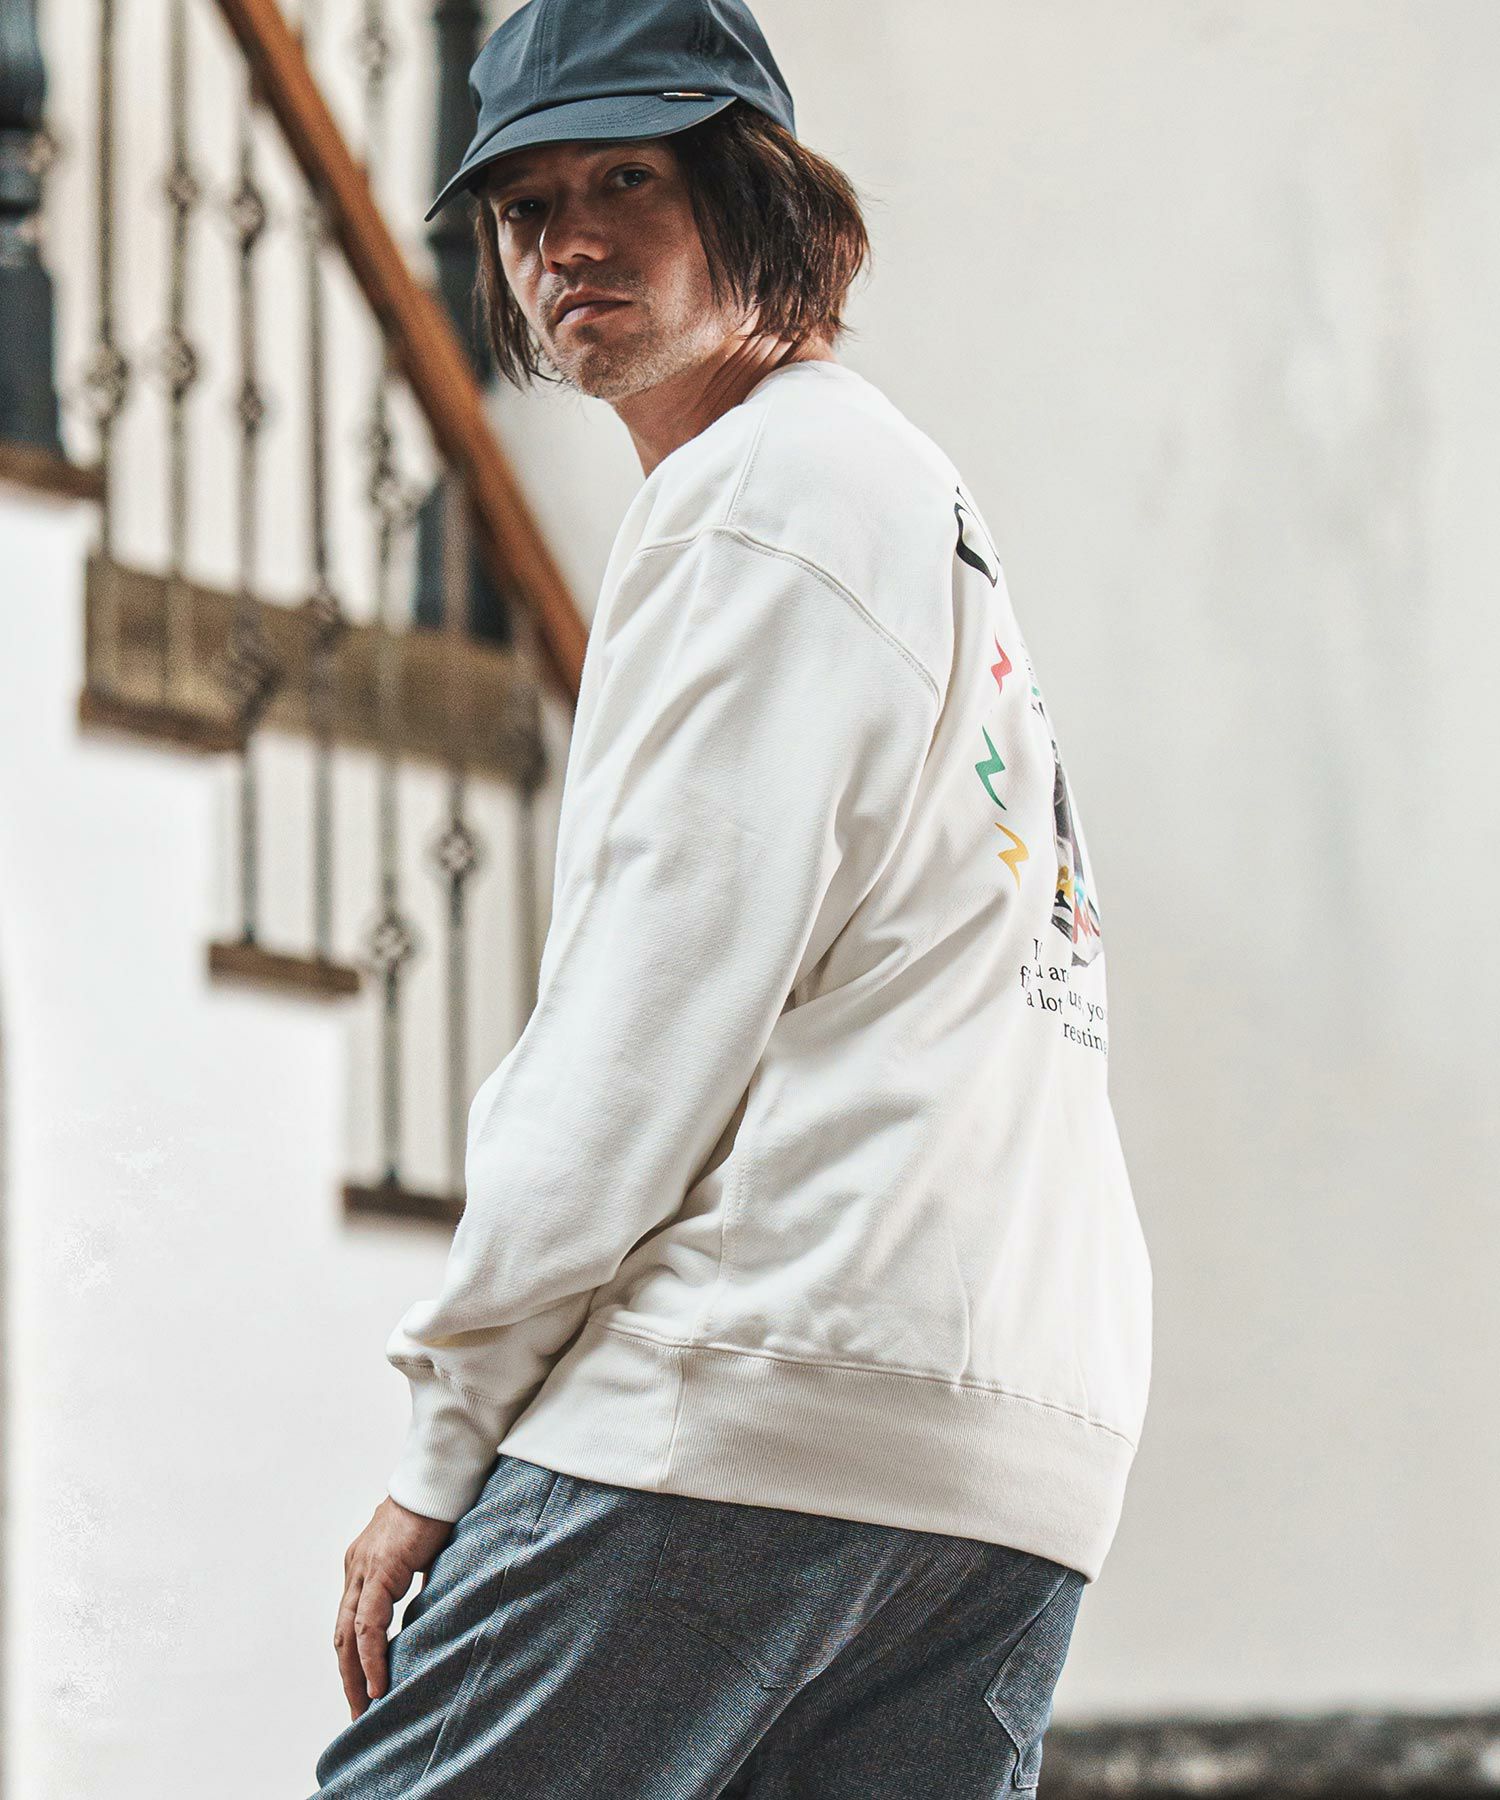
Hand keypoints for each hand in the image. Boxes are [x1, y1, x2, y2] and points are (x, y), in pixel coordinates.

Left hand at [335, 1495, 454, 1718]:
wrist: (439, 1479)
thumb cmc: (438, 1509)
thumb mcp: (423, 1556)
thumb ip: (418, 1581)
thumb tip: (429, 1609)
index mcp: (364, 1566)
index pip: (352, 1622)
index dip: (355, 1657)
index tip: (367, 1689)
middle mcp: (355, 1569)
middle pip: (342, 1635)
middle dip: (349, 1677)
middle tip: (360, 1713)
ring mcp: (363, 1569)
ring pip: (349, 1635)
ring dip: (355, 1676)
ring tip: (366, 1709)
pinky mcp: (379, 1570)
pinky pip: (368, 1624)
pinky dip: (371, 1656)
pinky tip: (379, 1683)